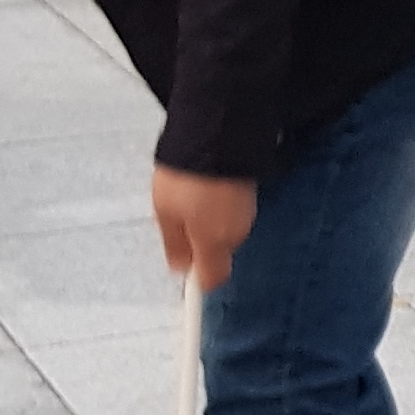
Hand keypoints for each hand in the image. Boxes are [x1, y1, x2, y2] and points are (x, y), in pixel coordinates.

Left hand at [151, 163, 256, 290]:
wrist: (217, 134)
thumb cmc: (188, 174)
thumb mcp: (165, 212)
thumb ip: (173, 244)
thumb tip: (179, 267)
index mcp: (213, 243)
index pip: (212, 280)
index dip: (199, 280)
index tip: (186, 272)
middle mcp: (235, 232)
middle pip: (218, 253)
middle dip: (200, 244)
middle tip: (178, 222)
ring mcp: (246, 212)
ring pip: (225, 231)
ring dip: (208, 222)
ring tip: (188, 197)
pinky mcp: (249, 192)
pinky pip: (231, 211)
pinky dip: (218, 205)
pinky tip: (203, 187)